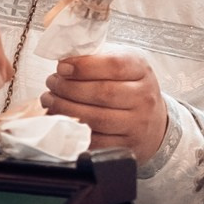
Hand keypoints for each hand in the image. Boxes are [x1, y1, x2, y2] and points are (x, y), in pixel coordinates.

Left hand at [39, 51, 167, 160]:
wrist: (154, 121)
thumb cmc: (130, 87)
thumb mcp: (122, 63)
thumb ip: (97, 58)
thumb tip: (64, 58)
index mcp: (141, 70)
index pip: (114, 65)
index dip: (84, 67)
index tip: (62, 67)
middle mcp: (143, 97)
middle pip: (102, 93)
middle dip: (69, 88)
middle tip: (51, 83)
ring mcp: (137, 124)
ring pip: (97, 118)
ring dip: (66, 109)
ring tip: (50, 100)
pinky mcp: (127, 145)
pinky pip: (96, 141)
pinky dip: (74, 131)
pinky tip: (61, 120)